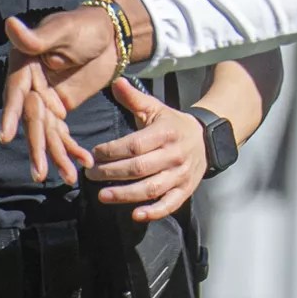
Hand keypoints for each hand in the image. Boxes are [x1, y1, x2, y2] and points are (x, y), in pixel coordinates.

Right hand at [0, 5, 126, 168]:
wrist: (112, 35)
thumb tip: (11, 25)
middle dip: (36, 146)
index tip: (5, 136)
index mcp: (26, 65)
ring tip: (68, 177)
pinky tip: (83, 162)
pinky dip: (71, 148)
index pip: (17, 92)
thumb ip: (39, 37)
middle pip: (32, 119)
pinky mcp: (60, 108)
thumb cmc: (85, 26)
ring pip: (46, 132)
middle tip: (40, 172)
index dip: (11, 114)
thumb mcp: (64, 29)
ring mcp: (45, 99)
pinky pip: (61, 133)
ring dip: (56, 155)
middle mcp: (30, 85)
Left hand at [90, 78, 210, 220]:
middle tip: (90, 175)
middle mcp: (175, 155)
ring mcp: (181, 174)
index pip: (134, 145)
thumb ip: (134, 98)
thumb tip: (115, 81)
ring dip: (125, 195)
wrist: (206, 140)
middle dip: (111, 173)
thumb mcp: (155, 109)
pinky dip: (154, 212)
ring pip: (151, 188)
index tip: (94, 154)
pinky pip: (170, 204)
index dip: (112, 151)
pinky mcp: (185, 190)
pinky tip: (136, 215)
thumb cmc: (172, 125)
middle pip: (139, 168)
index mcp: (166, 133)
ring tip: (103, 196)